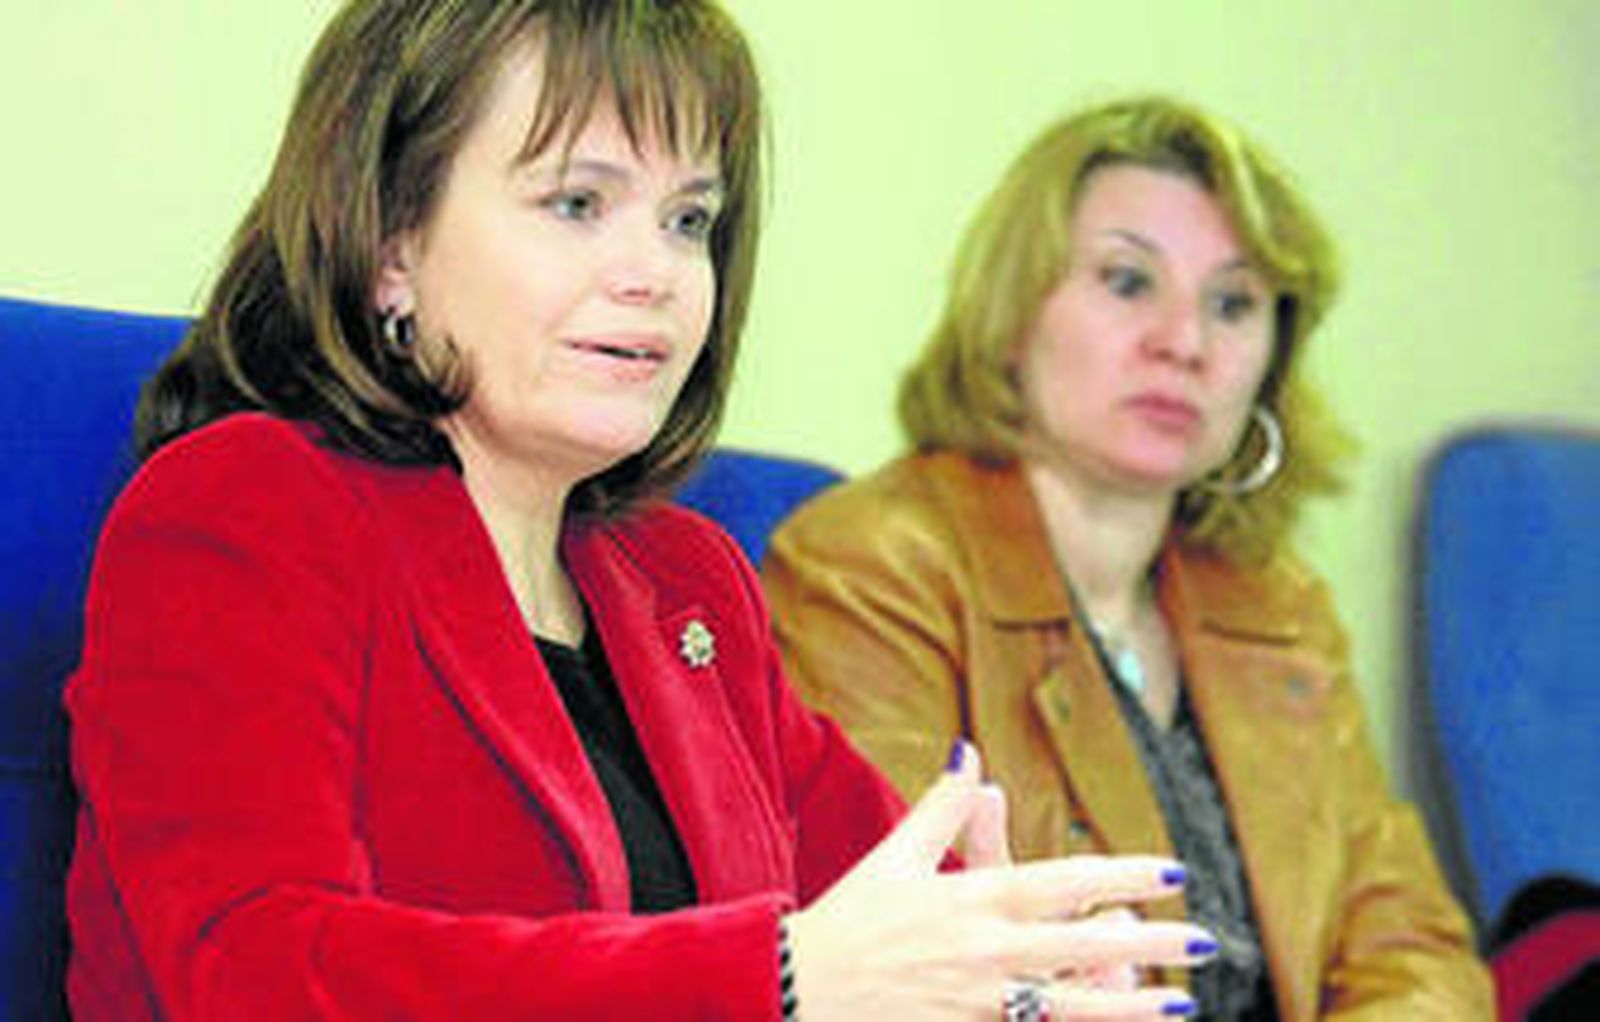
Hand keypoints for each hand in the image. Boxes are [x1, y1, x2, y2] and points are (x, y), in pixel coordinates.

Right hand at [786, 742, 1211, 1019]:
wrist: (795, 988)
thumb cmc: (849, 919)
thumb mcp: (894, 856)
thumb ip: (940, 806)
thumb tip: (968, 751)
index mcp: (970, 899)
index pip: (1063, 883)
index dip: (1123, 876)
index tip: (1172, 873)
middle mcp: (982, 951)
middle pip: (1080, 945)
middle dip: (1149, 943)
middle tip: (1205, 942)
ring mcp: (977, 1002)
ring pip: (1068, 1005)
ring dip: (1128, 1005)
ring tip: (1180, 1003)